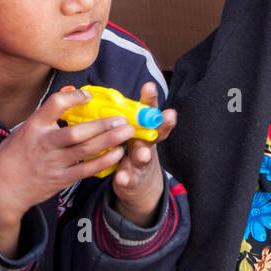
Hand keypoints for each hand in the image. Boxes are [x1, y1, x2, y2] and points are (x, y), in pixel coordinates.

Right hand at [0, 88, 135, 256]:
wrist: (1, 190)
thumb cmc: (13, 156)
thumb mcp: (24, 131)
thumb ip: (47, 118)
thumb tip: (71, 96)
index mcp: (33, 127)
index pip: (54, 105)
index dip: (74, 97)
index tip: (88, 95)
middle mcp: (44, 144)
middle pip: (77, 132)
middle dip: (102, 124)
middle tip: (122, 118)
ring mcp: (53, 163)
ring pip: (86, 150)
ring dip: (110, 140)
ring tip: (127, 132)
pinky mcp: (61, 178)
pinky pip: (87, 169)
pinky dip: (104, 161)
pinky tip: (118, 153)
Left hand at [110, 81, 176, 225]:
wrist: (139, 184)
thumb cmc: (133, 151)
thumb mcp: (133, 133)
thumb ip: (127, 117)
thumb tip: (102, 93)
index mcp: (143, 131)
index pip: (149, 112)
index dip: (150, 100)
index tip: (149, 86)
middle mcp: (146, 145)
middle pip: (155, 134)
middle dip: (162, 125)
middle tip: (168, 115)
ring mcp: (141, 163)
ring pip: (143, 158)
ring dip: (143, 155)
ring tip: (142, 154)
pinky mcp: (133, 180)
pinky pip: (130, 178)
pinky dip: (127, 178)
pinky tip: (122, 177)